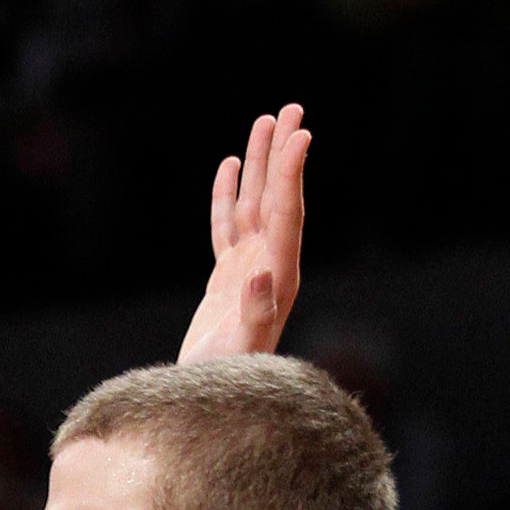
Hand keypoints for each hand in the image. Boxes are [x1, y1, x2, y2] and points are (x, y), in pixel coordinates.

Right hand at [177, 105, 308, 363]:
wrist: (208, 401)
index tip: (301, 135)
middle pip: (278, 199)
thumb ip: (256, 313)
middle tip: (292, 108)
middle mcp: (270, 266)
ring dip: (260, 165)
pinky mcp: (227, 278)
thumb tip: (262, 275)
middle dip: (283, 155)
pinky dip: (229, 196)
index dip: (293, 175)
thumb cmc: (227, 380)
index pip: (289, 215)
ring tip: (265, 121)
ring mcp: (249, 269)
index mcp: (279, 277)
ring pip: (255, 205)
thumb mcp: (241, 350)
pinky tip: (230, 166)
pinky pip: (227, 226)